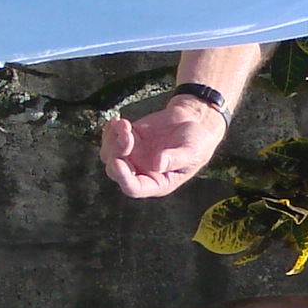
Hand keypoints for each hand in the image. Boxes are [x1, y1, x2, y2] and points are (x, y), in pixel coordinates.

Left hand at [101, 98, 227, 197]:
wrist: (193, 122)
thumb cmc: (197, 142)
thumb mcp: (192, 152)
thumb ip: (176, 159)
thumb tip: (158, 164)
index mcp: (157, 182)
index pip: (134, 188)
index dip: (123, 178)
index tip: (118, 162)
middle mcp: (141, 172)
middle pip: (115, 171)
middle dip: (116, 152)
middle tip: (127, 134)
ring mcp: (133, 156)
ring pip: (109, 154)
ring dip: (112, 139)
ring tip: (125, 124)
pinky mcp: (129, 139)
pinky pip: (111, 138)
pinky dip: (110, 130)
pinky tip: (119, 120)